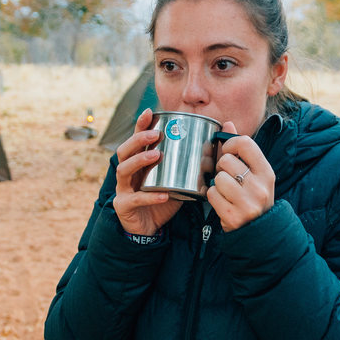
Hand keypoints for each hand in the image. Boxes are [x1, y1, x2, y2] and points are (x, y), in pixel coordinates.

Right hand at [112, 109, 181, 235]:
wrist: (149, 229)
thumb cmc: (162, 200)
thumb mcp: (178, 180)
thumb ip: (192, 165)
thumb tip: (216, 145)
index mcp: (138, 163)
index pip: (136, 140)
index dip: (140, 125)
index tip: (150, 111)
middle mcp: (127, 173)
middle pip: (124, 150)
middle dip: (138, 139)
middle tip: (156, 134)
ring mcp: (123, 189)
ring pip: (124, 170)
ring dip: (139, 160)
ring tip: (155, 155)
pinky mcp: (124, 206)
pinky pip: (135, 199)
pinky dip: (150, 196)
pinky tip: (163, 194)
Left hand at [207, 122, 274, 231]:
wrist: (259, 231)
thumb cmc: (253, 197)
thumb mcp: (254, 173)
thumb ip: (241, 149)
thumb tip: (227, 123)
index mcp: (266, 172)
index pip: (245, 143)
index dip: (230, 144)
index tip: (227, 151)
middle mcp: (260, 186)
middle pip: (226, 161)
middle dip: (222, 168)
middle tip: (228, 178)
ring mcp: (248, 202)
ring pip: (218, 178)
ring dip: (217, 184)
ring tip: (226, 192)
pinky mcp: (233, 216)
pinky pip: (212, 194)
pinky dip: (213, 197)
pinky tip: (223, 202)